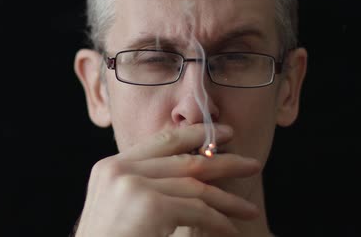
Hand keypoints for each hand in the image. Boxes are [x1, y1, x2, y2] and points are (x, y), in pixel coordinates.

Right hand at [73, 124, 261, 236]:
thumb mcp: (121, 209)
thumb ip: (146, 187)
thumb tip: (189, 178)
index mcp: (110, 168)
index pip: (160, 142)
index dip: (195, 135)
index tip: (222, 134)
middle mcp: (118, 169)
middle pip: (182, 158)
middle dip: (222, 160)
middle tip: (250, 162)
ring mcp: (131, 184)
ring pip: (194, 186)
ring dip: (227, 199)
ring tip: (249, 209)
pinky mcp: (148, 204)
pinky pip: (196, 209)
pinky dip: (219, 221)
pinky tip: (231, 229)